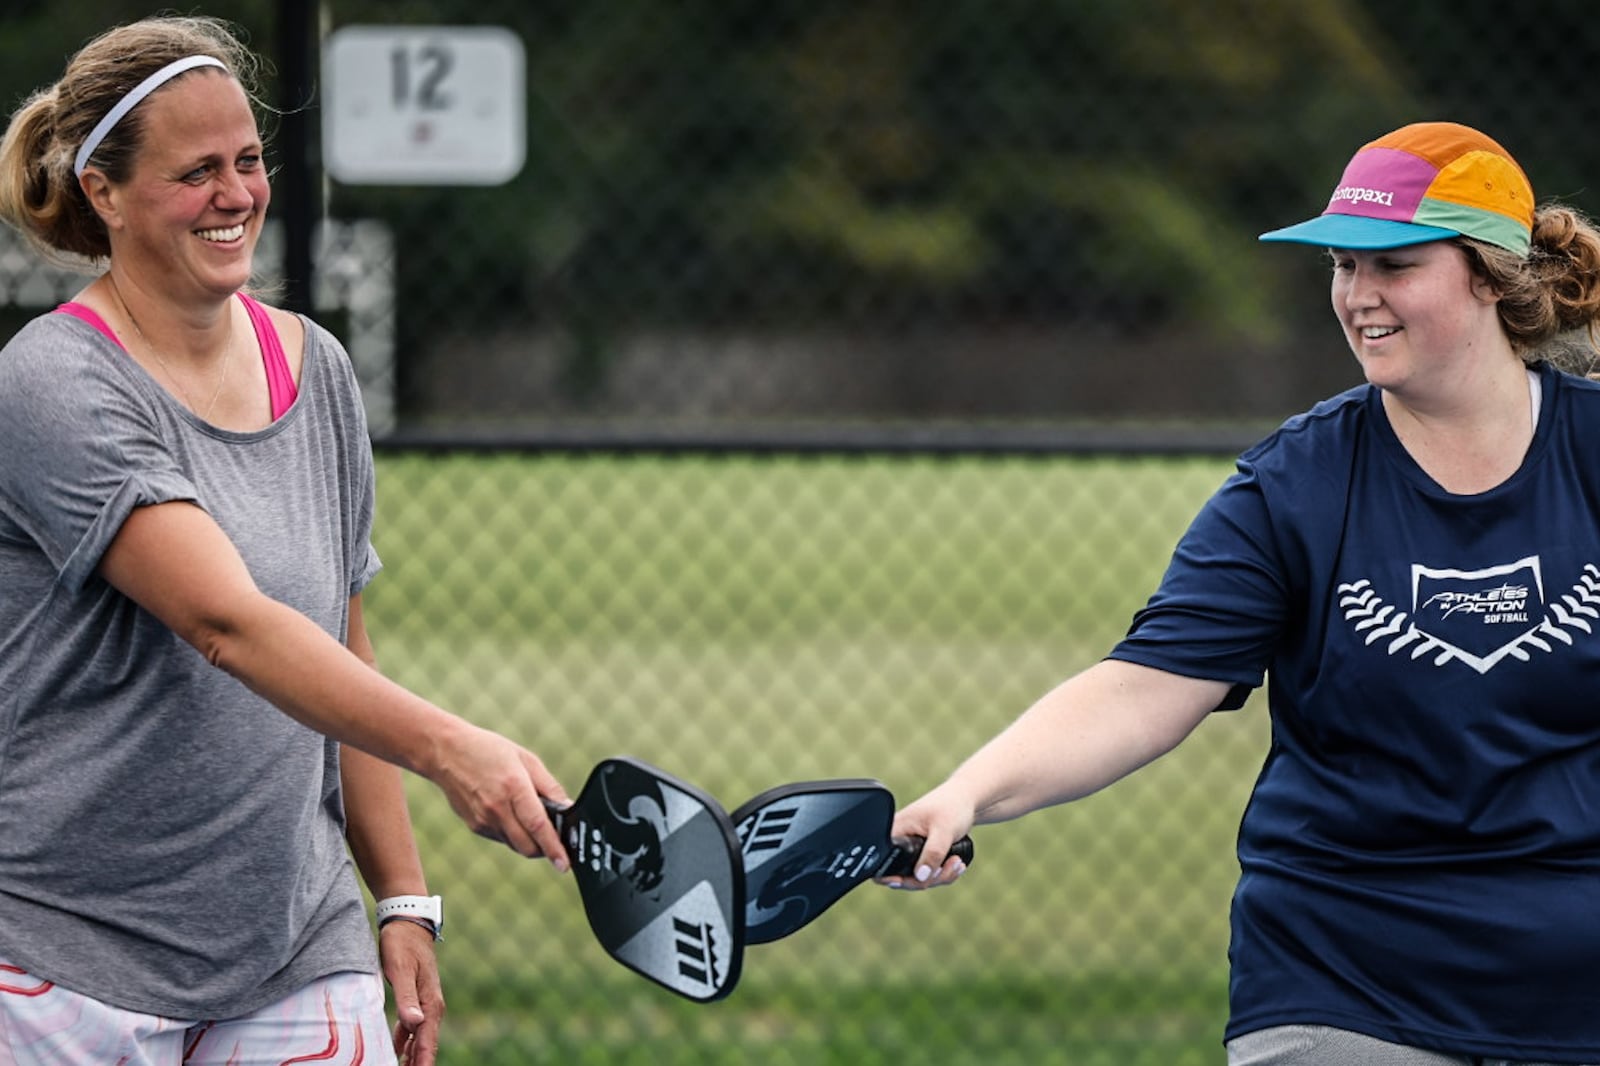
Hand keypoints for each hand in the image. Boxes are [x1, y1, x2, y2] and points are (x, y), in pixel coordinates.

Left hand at [379, 920, 443, 1065]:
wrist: (408, 922)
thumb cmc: (402, 944)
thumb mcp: (401, 969)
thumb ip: (407, 998)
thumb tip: (415, 1024)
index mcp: (431, 1003)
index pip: (427, 1043)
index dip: (422, 1063)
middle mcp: (431, 1007)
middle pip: (425, 1045)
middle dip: (418, 1064)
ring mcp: (424, 1004)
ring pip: (418, 1040)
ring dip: (411, 1057)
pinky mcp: (415, 1000)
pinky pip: (411, 1029)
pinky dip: (404, 1044)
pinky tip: (396, 1053)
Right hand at [428, 722, 570, 865]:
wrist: (445, 752)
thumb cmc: (488, 751)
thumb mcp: (526, 759)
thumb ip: (549, 786)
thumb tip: (567, 808)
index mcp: (514, 787)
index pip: (538, 826)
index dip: (554, 848)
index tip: (564, 864)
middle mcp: (497, 808)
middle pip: (527, 846)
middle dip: (545, 850)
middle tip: (556, 841)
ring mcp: (483, 820)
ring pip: (515, 845)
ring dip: (529, 842)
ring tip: (534, 822)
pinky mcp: (475, 826)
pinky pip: (502, 839)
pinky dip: (513, 835)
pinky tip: (512, 815)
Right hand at [876, 784, 974, 890]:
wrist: (966, 800)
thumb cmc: (952, 806)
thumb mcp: (943, 830)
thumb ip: (932, 853)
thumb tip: (921, 877)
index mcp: (896, 832)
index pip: (883, 863)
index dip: (894, 878)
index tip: (914, 881)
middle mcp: (900, 843)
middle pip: (904, 877)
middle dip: (929, 878)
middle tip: (950, 865)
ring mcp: (912, 850)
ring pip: (920, 878)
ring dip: (941, 876)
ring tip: (958, 862)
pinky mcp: (924, 854)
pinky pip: (930, 874)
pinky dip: (944, 873)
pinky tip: (957, 863)